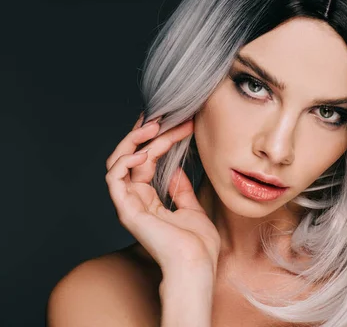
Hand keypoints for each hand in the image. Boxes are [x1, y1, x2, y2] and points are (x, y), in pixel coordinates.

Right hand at [104, 113, 220, 282]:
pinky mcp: (126, 210)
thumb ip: (181, 191)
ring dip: (134, 141)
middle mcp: (136, 200)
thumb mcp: (192, 210)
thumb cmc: (197, 245)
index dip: (160, 140)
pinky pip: (114, 179)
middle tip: (166, 116)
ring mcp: (129, 205)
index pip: (146, 161)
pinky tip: (143, 151)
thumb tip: (176, 171)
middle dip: (147, 134)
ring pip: (119, 162)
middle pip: (133, 157)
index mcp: (149, 200)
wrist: (196, 265)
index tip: (181, 124)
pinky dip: (124, 161)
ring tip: (154, 126)